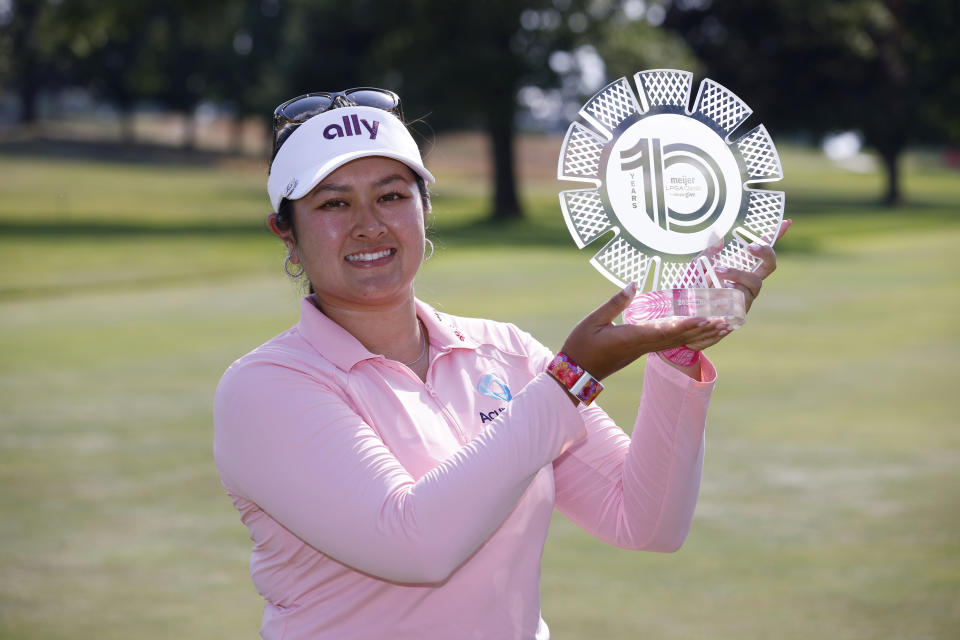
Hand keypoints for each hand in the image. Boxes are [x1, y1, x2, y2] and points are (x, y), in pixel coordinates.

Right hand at [560, 282, 726, 380]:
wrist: (576, 373)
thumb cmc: (581, 346)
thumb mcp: (594, 320)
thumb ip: (615, 303)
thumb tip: (634, 284)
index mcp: (631, 338)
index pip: (664, 330)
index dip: (686, 324)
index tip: (704, 318)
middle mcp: (642, 346)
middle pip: (678, 338)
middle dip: (703, 330)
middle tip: (726, 322)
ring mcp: (643, 351)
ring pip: (678, 343)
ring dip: (701, 336)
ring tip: (722, 328)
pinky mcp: (641, 351)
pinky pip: (670, 344)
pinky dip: (688, 338)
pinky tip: (699, 333)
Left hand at [681, 219, 792, 351]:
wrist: (682, 320)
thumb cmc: (692, 292)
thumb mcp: (696, 269)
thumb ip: (708, 253)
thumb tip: (720, 237)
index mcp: (741, 271)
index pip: (761, 254)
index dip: (775, 238)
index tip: (786, 222)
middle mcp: (748, 285)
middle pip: (770, 266)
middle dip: (764, 254)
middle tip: (749, 247)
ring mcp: (746, 300)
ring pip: (754, 283)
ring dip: (737, 274)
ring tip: (717, 272)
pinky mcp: (739, 315)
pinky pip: (742, 301)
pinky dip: (730, 293)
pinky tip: (717, 292)